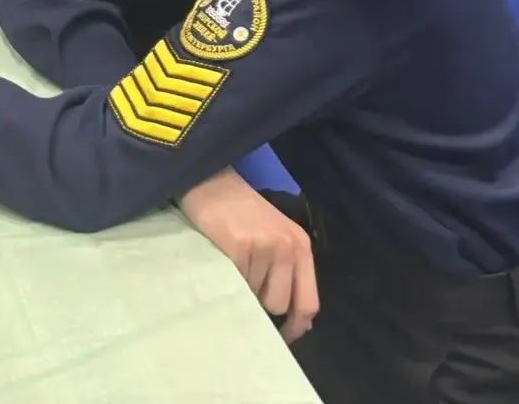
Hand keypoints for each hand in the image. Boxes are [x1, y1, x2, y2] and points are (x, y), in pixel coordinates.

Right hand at [176, 169, 318, 342]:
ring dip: (242, 289)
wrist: (210, 180)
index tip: (281, 337)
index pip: (309, 302)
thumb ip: (286, 272)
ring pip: (255, 296)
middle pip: (279, 304)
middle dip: (261, 303)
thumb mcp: (274, 236)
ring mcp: (263, 247)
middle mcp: (287, 247)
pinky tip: (221, 259)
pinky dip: (226, 279)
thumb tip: (294, 320)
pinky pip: (235, 283)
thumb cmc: (240, 212)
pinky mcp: (238, 247)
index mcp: (300, 247)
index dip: (296, 327)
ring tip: (231, 264)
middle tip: (244, 282)